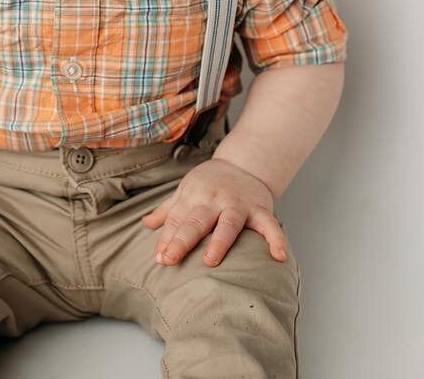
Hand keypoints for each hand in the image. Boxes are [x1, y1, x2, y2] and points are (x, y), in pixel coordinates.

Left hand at [140, 157, 286, 267]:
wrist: (245, 162)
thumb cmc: (210, 182)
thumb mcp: (186, 191)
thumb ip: (167, 210)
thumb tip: (145, 224)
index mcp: (194, 196)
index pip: (177, 220)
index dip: (167, 238)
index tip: (159, 258)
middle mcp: (214, 200)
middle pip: (196, 221)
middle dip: (182, 240)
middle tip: (169, 260)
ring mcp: (238, 204)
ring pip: (228, 223)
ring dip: (218, 241)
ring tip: (209, 260)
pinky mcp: (260, 209)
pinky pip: (270, 226)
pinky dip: (276, 240)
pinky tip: (278, 257)